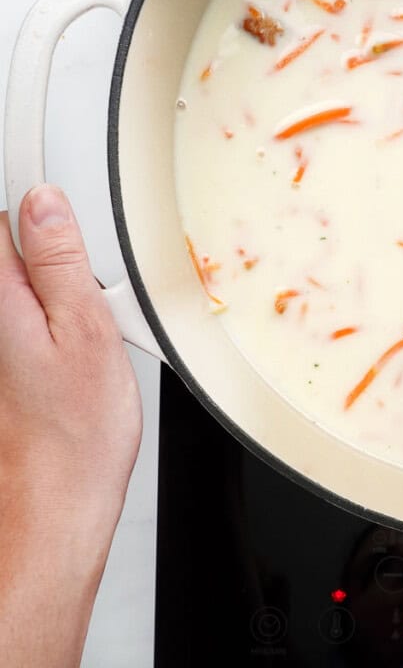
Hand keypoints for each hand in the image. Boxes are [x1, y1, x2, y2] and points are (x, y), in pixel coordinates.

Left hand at [0, 185, 141, 667]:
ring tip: (91, 323)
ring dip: (60, 285)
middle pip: (14, 246)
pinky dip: (57, 315)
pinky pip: (31, 314)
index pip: (7, 215)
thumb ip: (60, 261)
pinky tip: (80, 347)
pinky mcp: (6, 361)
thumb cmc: (76, 433)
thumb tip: (44, 202)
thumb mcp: (87, 331)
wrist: (56, 501)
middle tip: (93, 285)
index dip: (44, 202)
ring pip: (25, 282)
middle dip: (57, 248)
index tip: (75, 209)